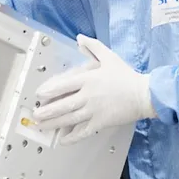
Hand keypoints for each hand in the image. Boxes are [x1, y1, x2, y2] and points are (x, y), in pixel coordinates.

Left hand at [32, 35, 155, 145]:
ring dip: (54, 124)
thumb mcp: (109, 57)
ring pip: (69, 119)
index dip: (49, 90)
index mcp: (88, 79)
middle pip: (63, 104)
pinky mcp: (101, 123)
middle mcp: (88, 96)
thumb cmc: (126, 75)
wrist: (143, 94)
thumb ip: (93, 46)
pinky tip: (62, 140)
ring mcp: (94, 111)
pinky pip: (83, 132)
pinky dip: (72, 137)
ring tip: (41, 126)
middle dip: (47, 111)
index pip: (64, 85)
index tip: (39, 95)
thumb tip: (79, 38)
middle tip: (35, 115)